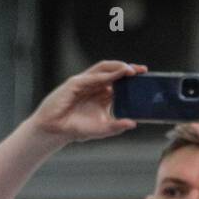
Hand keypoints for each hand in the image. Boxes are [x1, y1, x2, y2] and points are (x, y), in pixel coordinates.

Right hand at [29, 60, 145, 145]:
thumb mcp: (101, 129)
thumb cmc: (74, 128)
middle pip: (114, 71)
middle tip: (143, 71)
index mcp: (102, 94)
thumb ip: (116, 127)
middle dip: (128, 69)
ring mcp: (85, 83)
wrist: (53, 131)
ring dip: (118, 67)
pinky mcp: (75, 83)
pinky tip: (115, 75)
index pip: (120, 81)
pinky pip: (92, 76)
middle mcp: (95, 86)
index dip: (132, 78)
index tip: (145, 78)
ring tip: (131, 70)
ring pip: (104, 68)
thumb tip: (133, 123)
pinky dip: (105, 74)